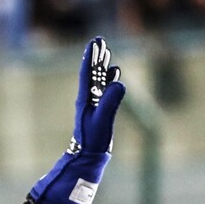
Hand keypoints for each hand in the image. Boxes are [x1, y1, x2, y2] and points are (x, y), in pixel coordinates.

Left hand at [29, 36, 126, 203]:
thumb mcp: (102, 121)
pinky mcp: (98, 115)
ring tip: (107, 56)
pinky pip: (103, 93)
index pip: (87, 74)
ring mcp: (92, 108)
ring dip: (102, 69)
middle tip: (99, 42)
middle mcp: (87, 101)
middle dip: (96, 59)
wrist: (87, 161)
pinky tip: (114, 77)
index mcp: (85, 100)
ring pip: (97, 83)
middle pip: (91, 75)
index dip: (90, 57)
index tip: (94, 42)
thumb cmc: (92, 143)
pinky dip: (108, 83)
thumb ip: (110, 102)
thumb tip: (119, 83)